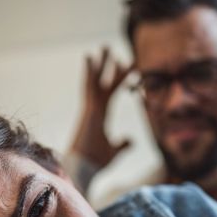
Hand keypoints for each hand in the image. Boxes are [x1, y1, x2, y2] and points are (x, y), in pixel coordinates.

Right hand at [68, 47, 132, 167]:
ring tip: (104, 46)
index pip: (111, 92)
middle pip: (103, 82)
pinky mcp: (88, 111)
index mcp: (101, 116)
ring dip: (100, 63)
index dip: (121, 79)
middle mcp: (94, 109)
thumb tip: (131, 140)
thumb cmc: (96, 162)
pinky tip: (90, 57)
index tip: (129, 65)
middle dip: (108, 65)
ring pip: (96, 81)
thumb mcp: (114, 151)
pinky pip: (89, 87)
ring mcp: (90, 108)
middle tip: (110, 47)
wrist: (84, 169)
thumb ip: (122, 144)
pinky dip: (89, 72)